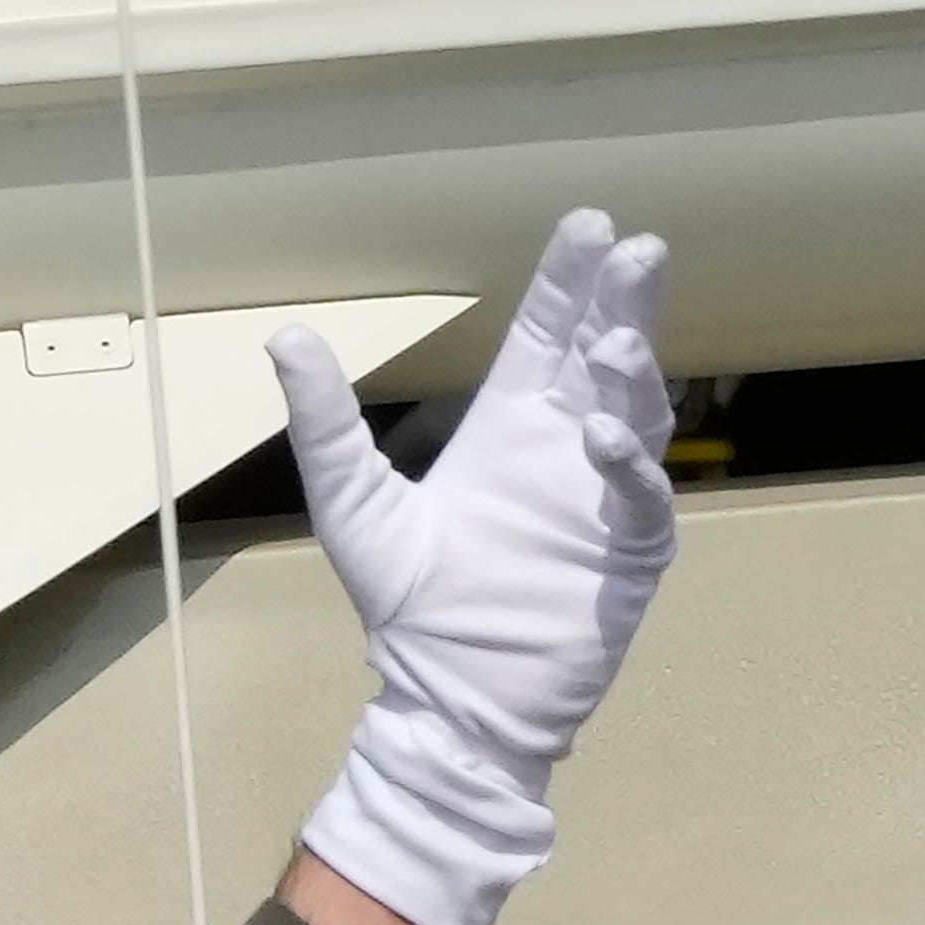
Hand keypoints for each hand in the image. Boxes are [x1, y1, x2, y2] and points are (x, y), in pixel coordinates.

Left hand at [274, 206, 677, 924]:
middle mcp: (564, 449)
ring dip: (630, 379)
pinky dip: (629, 467)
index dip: (570, 282)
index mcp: (509, 426)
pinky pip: (639, 501)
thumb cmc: (408, 604)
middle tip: (639, 250)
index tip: (589, 225)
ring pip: (637, 417)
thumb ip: (326, 422)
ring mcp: (602, 499)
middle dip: (625, 304)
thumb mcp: (353, 503)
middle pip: (607, 358)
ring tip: (614, 346)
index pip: (548, 335)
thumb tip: (284, 336)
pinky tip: (602, 440)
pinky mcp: (626, 556)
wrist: (447, 699)